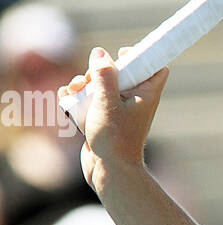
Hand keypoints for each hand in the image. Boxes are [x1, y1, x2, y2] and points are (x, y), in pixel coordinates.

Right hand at [58, 47, 169, 192]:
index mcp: (146, 93)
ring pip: (98, 85)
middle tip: (88, 80)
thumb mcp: (108, 102)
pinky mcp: (100, 118)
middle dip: (97, 71)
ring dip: (82, 84)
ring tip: (73, 92)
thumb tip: (100, 53)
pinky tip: (66, 100)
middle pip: (118, 71)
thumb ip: (104, 75)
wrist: (108, 171)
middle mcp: (134, 99)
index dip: (139, 56)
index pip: (154, 66)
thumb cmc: (115, 138)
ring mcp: (116, 109)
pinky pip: (88, 99)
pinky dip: (76, 97)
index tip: (122, 55)